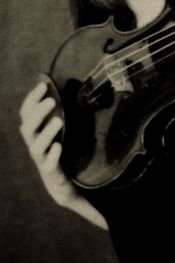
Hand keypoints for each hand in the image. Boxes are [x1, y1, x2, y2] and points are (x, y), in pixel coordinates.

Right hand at [19, 82, 78, 206]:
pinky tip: (59, 147)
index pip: (27, 112)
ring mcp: (41, 158)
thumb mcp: (57, 126)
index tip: (43, 85)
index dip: (32, 98)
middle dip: (38, 113)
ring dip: (46, 133)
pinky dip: (53, 156)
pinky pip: (49, 165)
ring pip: (37, 147)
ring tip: (59, 121)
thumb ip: (57, 108)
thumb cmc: (58, 146)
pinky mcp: (52, 171)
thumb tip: (57, 82)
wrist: (60, 180)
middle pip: (28, 128)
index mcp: (34, 130)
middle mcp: (34, 143)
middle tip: (52, 101)